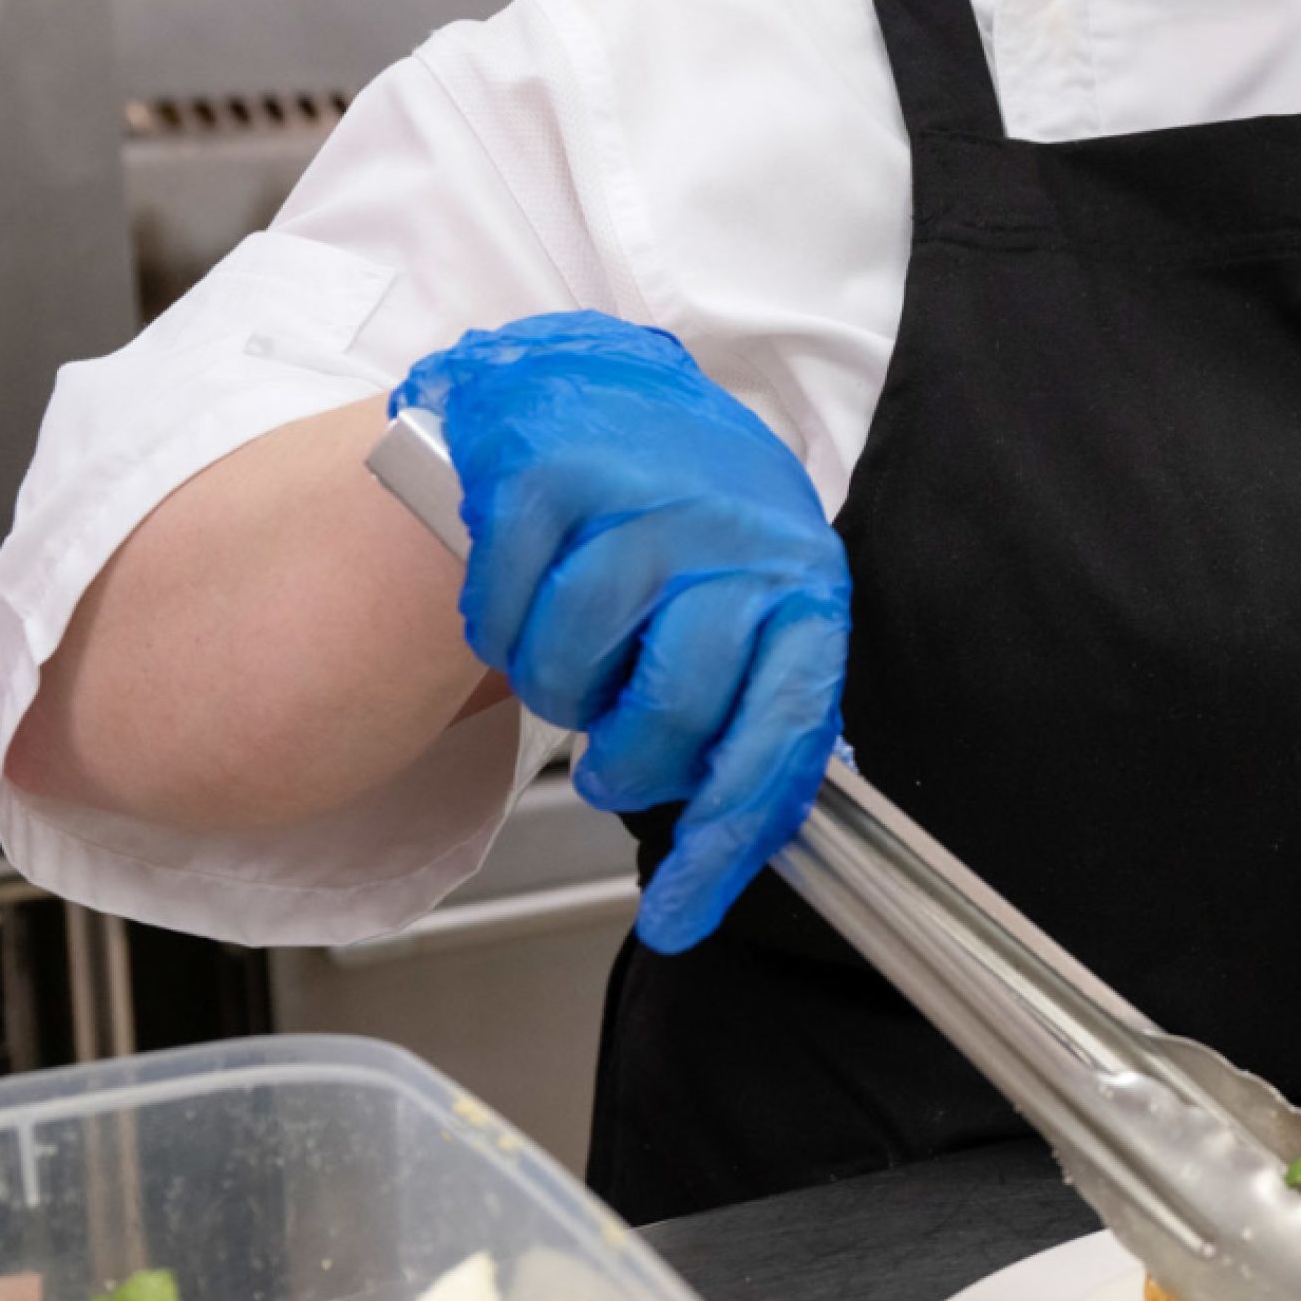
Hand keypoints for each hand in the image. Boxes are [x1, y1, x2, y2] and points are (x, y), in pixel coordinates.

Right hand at [393, 312, 848, 952]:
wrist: (611, 386)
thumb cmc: (691, 523)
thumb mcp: (757, 602)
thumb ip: (764, 705)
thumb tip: (760, 836)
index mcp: (802, 581)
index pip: (782, 730)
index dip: (728, 837)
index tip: (679, 915)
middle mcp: (734, 533)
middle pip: (670, 715)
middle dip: (628, 765)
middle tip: (613, 752)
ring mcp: (638, 496)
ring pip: (572, 673)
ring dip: (557, 693)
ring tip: (577, 655)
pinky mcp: (544, 469)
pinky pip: (501, 614)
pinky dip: (498, 633)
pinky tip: (524, 601)